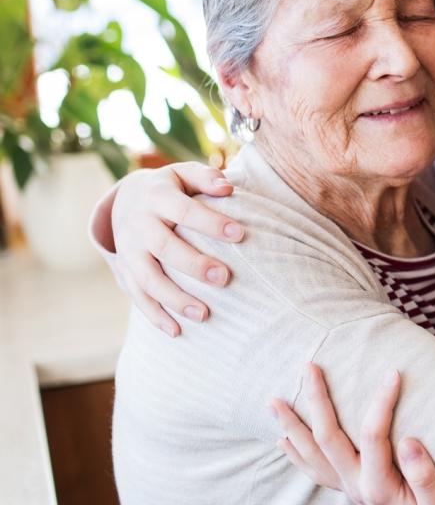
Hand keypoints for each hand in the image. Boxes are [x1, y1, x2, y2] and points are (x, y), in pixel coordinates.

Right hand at [109, 162, 244, 335]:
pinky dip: (155, 315)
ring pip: (147, 278)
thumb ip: (205, 178)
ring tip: (205, 314)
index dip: (210, 222)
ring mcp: (128, 250)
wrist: (126, 199)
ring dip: (174, 298)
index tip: (240, 235)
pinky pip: (137, 296)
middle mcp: (138, 225)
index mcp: (156, 197)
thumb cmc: (171, 188)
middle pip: (164, 247)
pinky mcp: (124, 271)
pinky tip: (177, 331)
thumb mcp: (183, 173)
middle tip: (225, 278)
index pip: (184, 210)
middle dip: (194, 265)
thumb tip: (228, 188)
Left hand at [271, 363, 434, 504]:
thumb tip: (408, 441)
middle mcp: (356, 486)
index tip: (393, 373)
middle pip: (327, 438)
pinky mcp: (351, 489)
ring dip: (292, 427)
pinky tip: (284, 440)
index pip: (373, 436)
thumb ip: (425, 478)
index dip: (381, 403)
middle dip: (316, 400)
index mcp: (379, 487)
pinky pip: (315, 470)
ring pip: (312, 455)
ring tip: (273, 401)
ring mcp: (349, 488)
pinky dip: (297, 453)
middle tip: (309, 366)